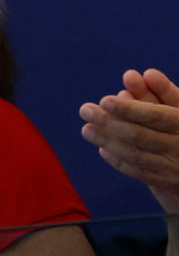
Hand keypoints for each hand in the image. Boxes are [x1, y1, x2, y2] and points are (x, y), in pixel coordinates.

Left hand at [80, 68, 178, 212]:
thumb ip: (164, 91)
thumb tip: (147, 74)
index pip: (155, 116)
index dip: (129, 109)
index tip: (104, 100)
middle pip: (139, 136)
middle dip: (109, 122)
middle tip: (84, 110)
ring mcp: (173, 168)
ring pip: (135, 155)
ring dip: (107, 141)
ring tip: (86, 129)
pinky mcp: (166, 182)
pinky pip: (138, 172)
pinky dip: (119, 161)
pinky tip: (103, 148)